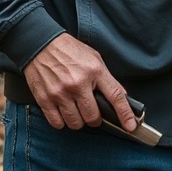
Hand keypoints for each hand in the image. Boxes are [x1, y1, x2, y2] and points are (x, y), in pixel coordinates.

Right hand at [23, 33, 137, 132]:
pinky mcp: (45, 99)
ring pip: (76, 123)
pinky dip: (62, 122)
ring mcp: (61, 93)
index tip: (131, 126)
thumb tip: (121, 97)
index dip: (125, 114)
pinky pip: (57, 123)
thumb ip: (107, 78)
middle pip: (93, 117)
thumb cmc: (69, 51)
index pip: (115, 96)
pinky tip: (63, 111)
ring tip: (76, 110)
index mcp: (94, 71)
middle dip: (95, 119)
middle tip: (91, 111)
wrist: (41, 44)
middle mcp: (78, 83)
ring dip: (78, 121)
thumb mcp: (94, 58)